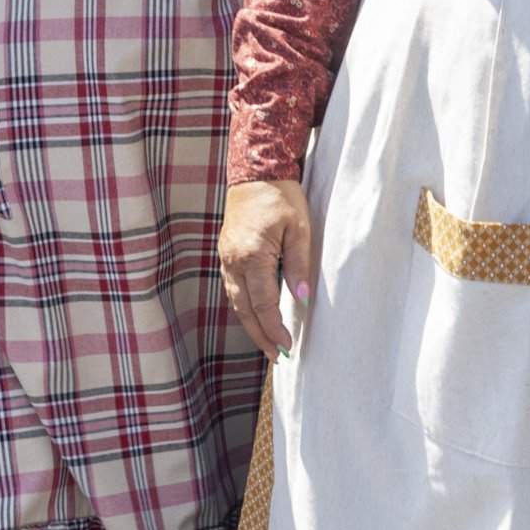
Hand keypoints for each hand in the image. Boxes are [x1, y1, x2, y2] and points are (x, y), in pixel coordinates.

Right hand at [219, 178, 316, 359]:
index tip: (288, 347)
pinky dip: (244, 307)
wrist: (255, 172)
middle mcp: (234, 261)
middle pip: (245, 310)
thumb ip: (300, 266)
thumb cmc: (281, 197)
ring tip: (268, 344)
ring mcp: (226, 258)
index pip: (263, 304)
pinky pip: (234, 289)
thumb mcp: (300, 229)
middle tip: (278, 357)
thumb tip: (303, 300)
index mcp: (252, 255)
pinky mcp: (226, 254)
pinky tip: (255, 316)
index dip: (275, 329)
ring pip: (236, 302)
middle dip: (261, 336)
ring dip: (251, 325)